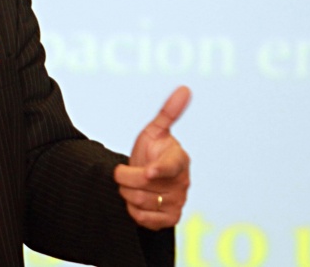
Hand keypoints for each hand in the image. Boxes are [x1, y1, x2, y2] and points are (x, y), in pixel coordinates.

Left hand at [114, 86, 191, 230]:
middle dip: (125, 178)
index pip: (171, 167)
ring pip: (141, 202)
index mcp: (180, 160)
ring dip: (128, 193)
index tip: (147, 171)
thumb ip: (168, 112)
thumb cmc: (152, 151)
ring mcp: (178, 202)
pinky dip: (134, 212)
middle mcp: (183, 183)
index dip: (158, 170)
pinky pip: (145, 220)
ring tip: (131, 185)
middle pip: (144, 185)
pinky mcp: (171, 219)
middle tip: (124, 173)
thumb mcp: (154, 131)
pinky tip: (137, 202)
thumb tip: (185, 88)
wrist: (148, 179)